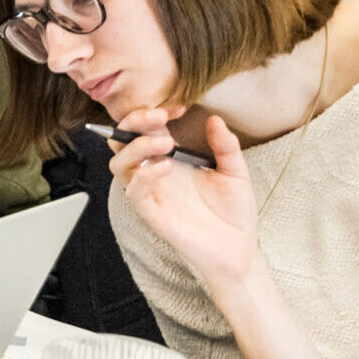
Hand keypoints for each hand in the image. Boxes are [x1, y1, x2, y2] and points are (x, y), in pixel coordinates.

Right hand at [109, 108, 260, 293]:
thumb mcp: (235, 171)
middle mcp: (155, 173)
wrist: (239, 249)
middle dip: (134, 121)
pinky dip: (144, 174)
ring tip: (166, 144)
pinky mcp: (152, 214)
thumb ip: (225, 145)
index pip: (145, 129)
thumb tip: (214, 119)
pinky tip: (165, 167)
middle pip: (121, 140)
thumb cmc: (233, 212)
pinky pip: (133, 191)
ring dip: (137, 146)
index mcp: (170, 159)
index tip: (178, 109)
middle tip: (159, 116)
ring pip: (119, 164)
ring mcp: (151, 193)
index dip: (152, 113)